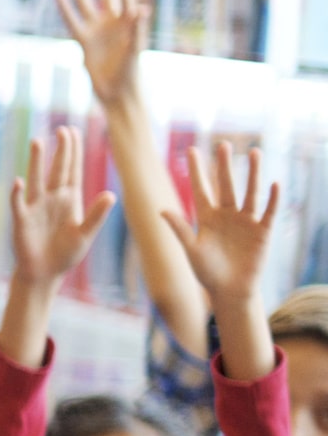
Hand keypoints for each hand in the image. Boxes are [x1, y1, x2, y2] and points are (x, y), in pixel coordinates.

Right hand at [9, 125, 115, 286]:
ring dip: (37, 162)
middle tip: (63, 129)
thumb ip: (96, 215)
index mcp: (70, 199)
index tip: (73, 131)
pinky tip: (19, 182)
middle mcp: (52, 199)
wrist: (45, 273)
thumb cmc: (65, 254)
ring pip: (37, 180)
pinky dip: (18, 194)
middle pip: (57, 169)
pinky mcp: (22, 221)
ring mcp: (36, 208)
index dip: (73, 151)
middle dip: (60, 150)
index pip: (72, 169)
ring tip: (37, 141)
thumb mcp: (85, 235)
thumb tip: (110, 195)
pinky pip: (19, 205)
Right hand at [56, 0, 150, 105]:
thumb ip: (137, 28)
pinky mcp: (84, 41)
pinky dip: (65, 7)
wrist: (116, 92)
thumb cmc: (130, 72)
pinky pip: (72, 20)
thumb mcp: (135, 49)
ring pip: (85, 3)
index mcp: (128, 23)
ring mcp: (97, 31)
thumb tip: (141, 8)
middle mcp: (112, 23)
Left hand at [162, 139, 279, 309]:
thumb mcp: (192, 250)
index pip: (201, 189)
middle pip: (226, 185)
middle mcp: (227, 215)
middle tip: (223, 144)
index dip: (197, 171)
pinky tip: (274, 183)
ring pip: (249, 192)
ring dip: (252, 173)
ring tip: (254, 152)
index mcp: (207, 219)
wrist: (230, 291)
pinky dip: (272, 198)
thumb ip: (180, 229)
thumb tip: (161, 209)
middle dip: (224, 165)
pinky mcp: (262, 231)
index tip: (192, 151)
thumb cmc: (207, 273)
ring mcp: (246, 221)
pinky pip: (269, 211)